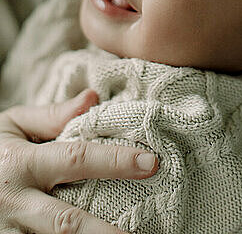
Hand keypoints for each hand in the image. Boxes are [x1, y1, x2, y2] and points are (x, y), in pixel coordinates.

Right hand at [0, 89, 157, 232]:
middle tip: (141, 233)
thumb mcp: (12, 125)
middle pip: (66, 224)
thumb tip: (94, 98)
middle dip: (105, 233)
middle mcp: (16, 203)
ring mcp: (9, 231)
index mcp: (21, 164)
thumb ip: (53, 115)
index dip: (115, 162)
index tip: (150, 163)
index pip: (76, 160)